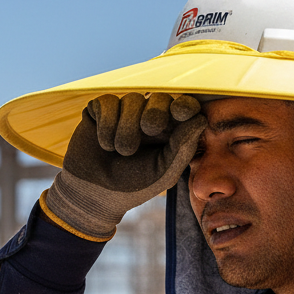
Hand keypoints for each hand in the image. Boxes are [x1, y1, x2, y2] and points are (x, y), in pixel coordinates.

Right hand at [44, 93, 205, 238]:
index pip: (183, 108)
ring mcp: (123, 112)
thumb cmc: (133, 187)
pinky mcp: (100, 111)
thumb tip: (200, 119)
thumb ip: (183, 148)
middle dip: (156, 111)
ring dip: (127, 128)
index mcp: (169, 132)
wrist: (94, 196)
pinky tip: (105, 144)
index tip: (180, 111)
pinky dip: (107, 125)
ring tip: (121, 151)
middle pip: (159, 97)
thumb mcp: (163, 173)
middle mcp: (148, 118)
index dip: (184, 104)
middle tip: (149, 129)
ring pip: (132, 99)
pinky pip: (107, 102)